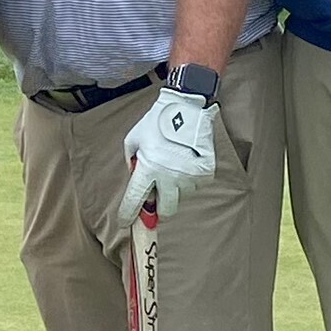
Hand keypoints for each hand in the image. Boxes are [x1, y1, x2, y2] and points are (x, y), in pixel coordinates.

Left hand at [117, 89, 215, 226]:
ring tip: (174, 165)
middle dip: (160, 206)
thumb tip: (135, 178)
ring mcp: (189, 177)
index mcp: (148, 168)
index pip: (135, 200)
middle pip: (166, 210)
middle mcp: (169, 177)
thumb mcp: (134, 139)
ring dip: (175, 188)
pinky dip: (189, 179)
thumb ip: (131, 162)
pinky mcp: (205, 174)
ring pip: (181, 196)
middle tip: (158, 194)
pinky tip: (186, 162)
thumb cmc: (156, 122)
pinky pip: (195, 186)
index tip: (126, 222)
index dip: (128, 214)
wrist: (186, 107)